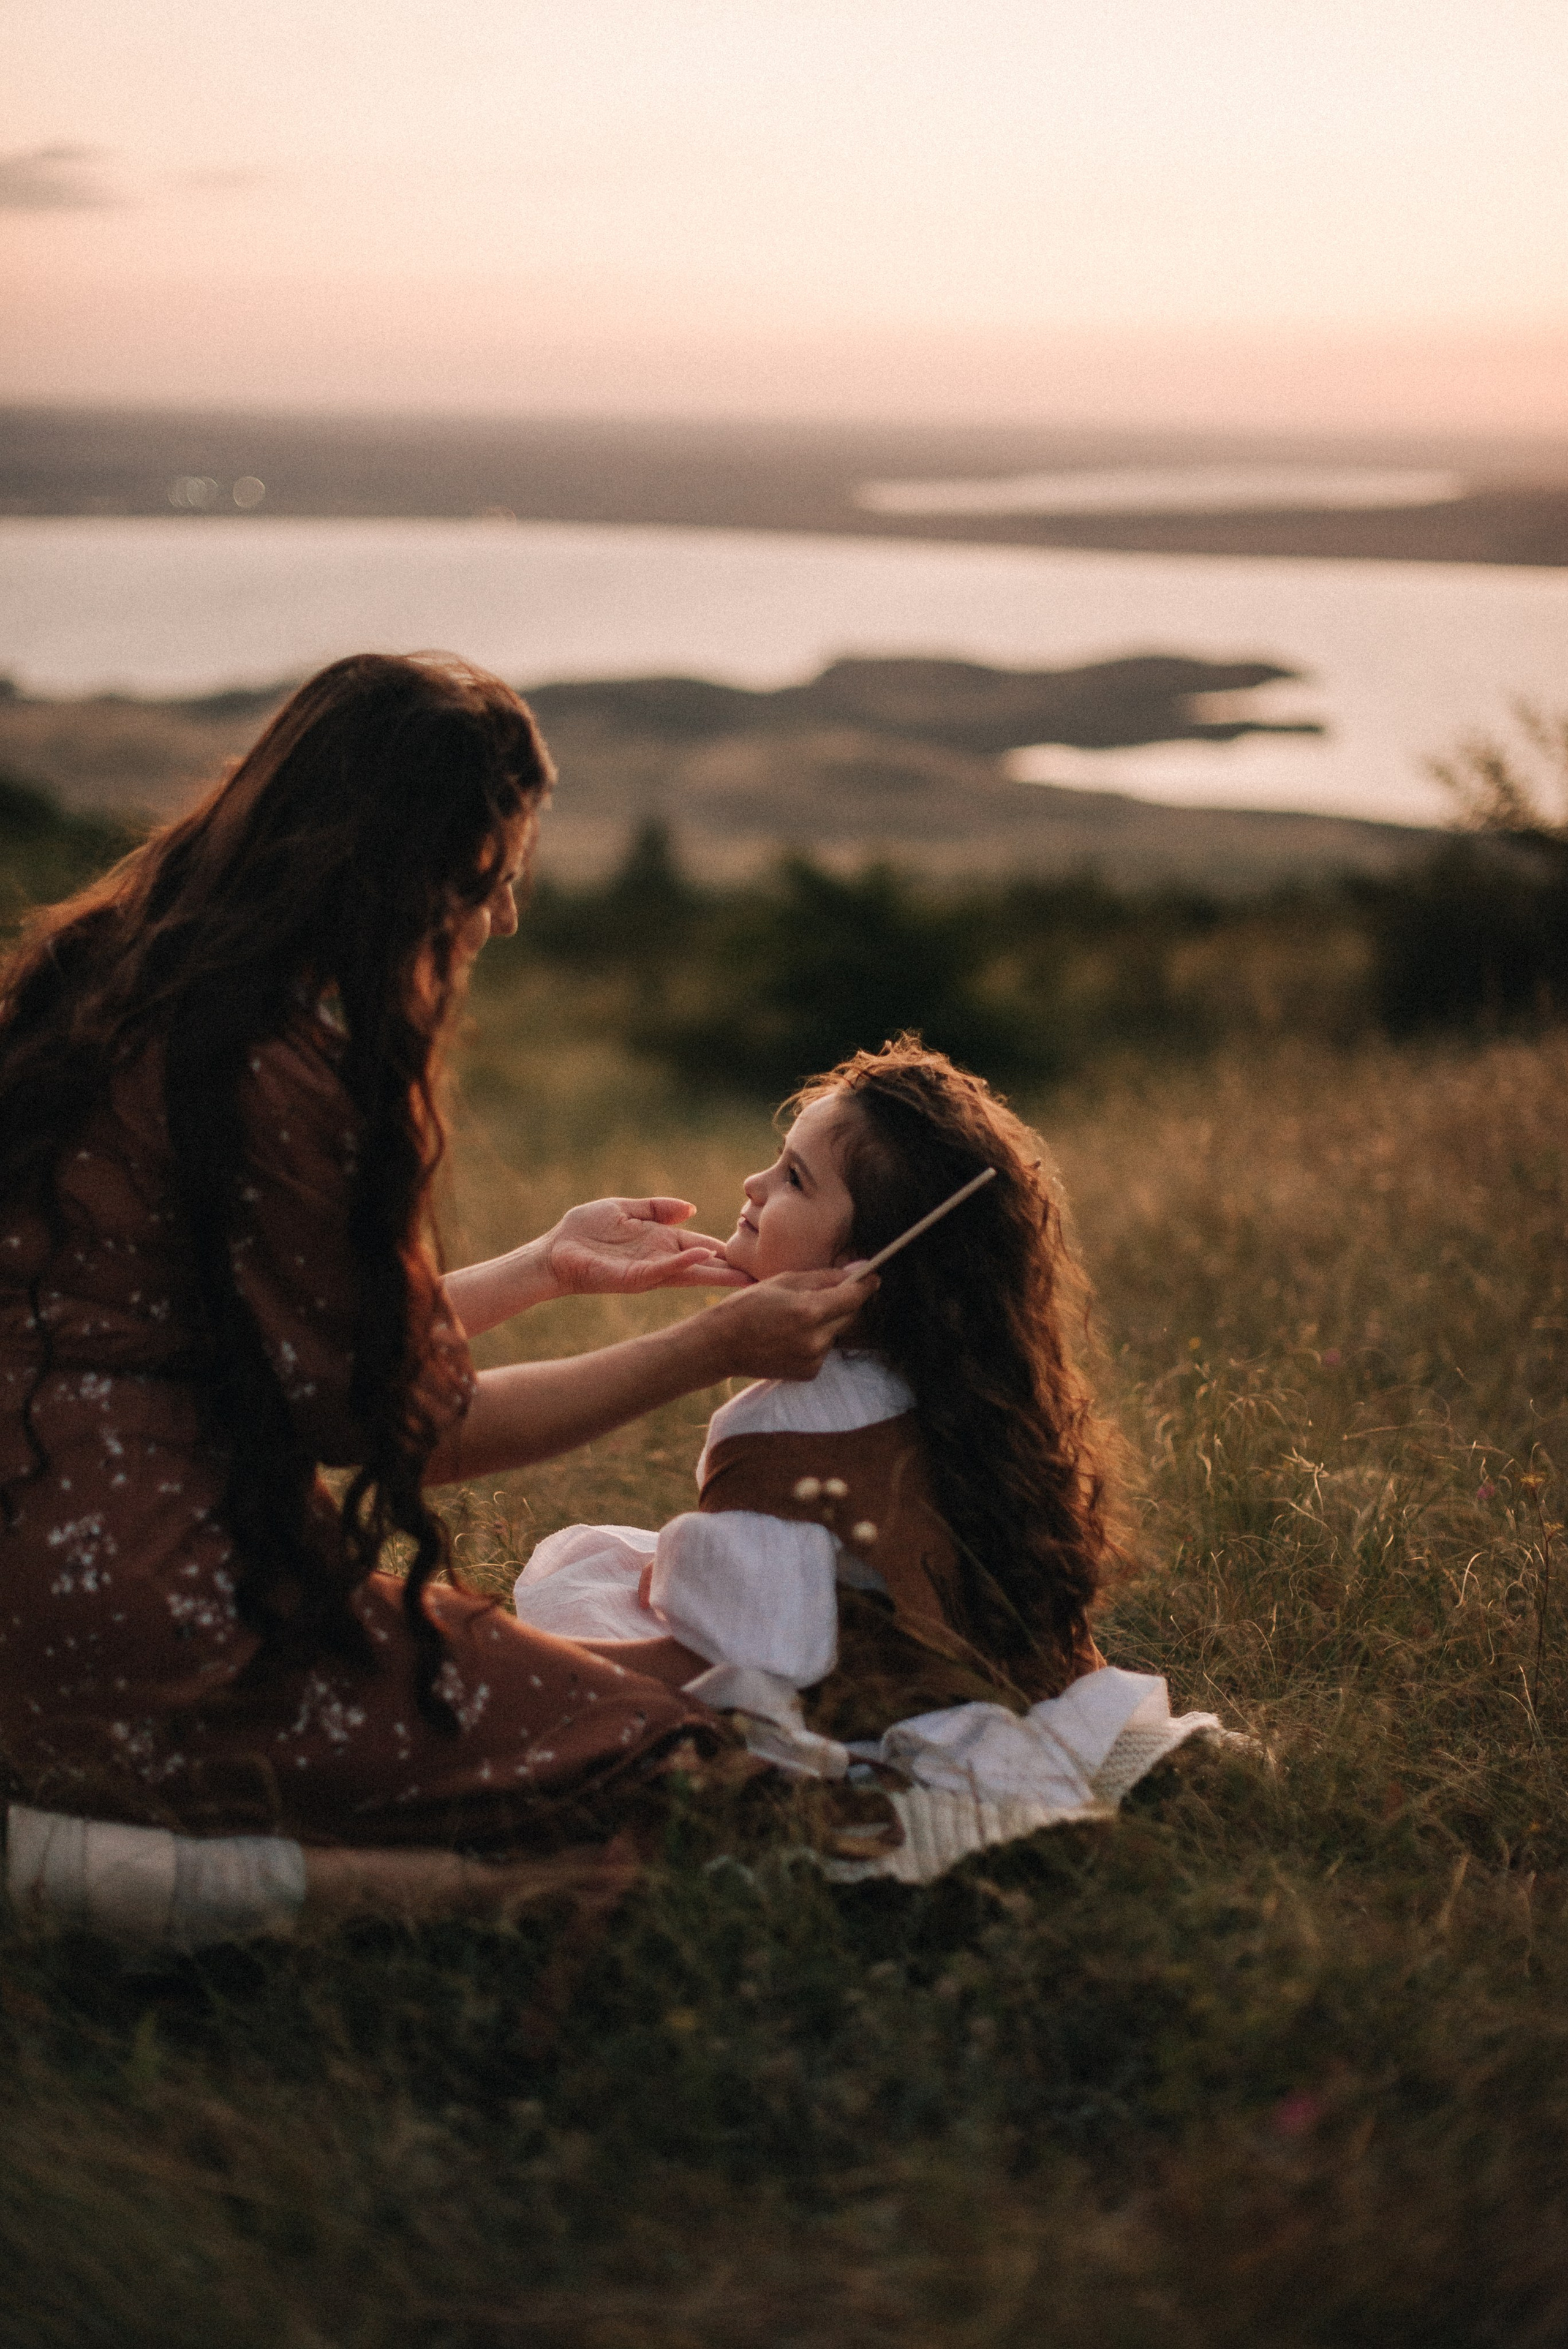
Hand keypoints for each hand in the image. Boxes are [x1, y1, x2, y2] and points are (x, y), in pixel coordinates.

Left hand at [543, 1197, 750, 1294]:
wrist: (554, 1251)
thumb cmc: (585, 1231)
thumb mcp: (625, 1209)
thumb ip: (657, 1208)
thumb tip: (690, 1208)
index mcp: (661, 1242)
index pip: (701, 1246)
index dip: (725, 1251)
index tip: (753, 1254)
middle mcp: (660, 1259)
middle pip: (704, 1265)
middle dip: (732, 1271)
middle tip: (767, 1276)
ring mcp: (649, 1271)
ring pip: (691, 1272)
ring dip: (717, 1272)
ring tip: (746, 1273)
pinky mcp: (634, 1277)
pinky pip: (664, 1270)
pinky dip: (685, 1263)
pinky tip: (705, 1256)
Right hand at [703, 1263, 878, 1383]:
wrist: (721, 1345)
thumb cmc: (748, 1306)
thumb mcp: (784, 1281)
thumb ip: (824, 1278)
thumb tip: (856, 1272)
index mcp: (809, 1311)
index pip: (853, 1297)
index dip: (866, 1285)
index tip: (872, 1277)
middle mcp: (816, 1339)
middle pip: (849, 1315)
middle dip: (843, 1302)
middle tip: (822, 1294)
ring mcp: (813, 1359)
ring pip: (837, 1332)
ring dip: (827, 1321)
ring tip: (796, 1317)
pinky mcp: (809, 1373)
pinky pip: (825, 1349)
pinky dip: (816, 1339)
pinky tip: (791, 1336)